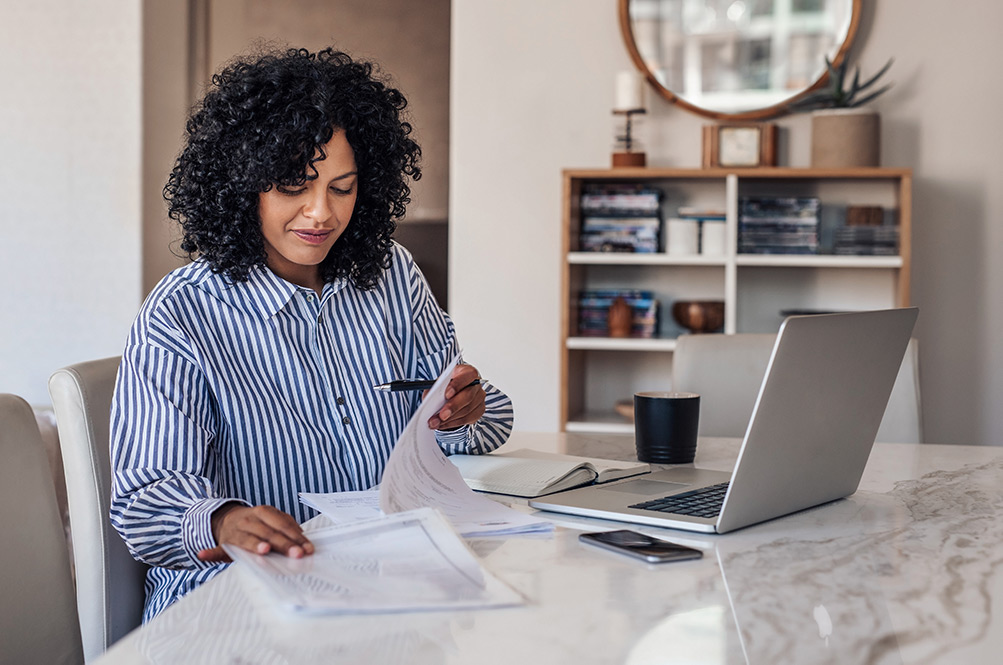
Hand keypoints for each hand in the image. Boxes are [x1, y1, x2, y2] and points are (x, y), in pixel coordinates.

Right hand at [196, 503, 314, 562]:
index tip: (307, 549)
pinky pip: (217, 549)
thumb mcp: (271, 518)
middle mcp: (250, 520)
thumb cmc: (256, 522)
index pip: (283, 525)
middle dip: (284, 544)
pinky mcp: (224, 543)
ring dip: (255, 545)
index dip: (296, 537)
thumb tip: (302, 537)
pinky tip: (204, 554)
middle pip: (270, 533)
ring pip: (248, 540)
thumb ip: (285, 525)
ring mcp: (235, 531)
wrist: (227, 518)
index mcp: (264, 512)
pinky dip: (210, 552)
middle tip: (297, 554)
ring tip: (264, 550)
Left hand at [427, 363, 485, 430]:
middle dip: (453, 407)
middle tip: (441, 415)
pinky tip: (442, 424)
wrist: (452, 393)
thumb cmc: (446, 385)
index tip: (446, 394)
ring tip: (435, 422)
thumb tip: (429, 399)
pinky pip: (467, 419)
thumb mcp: (439, 382)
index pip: (468, 376)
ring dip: (450, 419)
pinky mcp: (479, 411)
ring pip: (467, 411)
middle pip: (468, 396)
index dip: (458, 385)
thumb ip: (435, 388)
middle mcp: (476, 385)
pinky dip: (452, 423)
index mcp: (467, 372)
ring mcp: (479, 398)